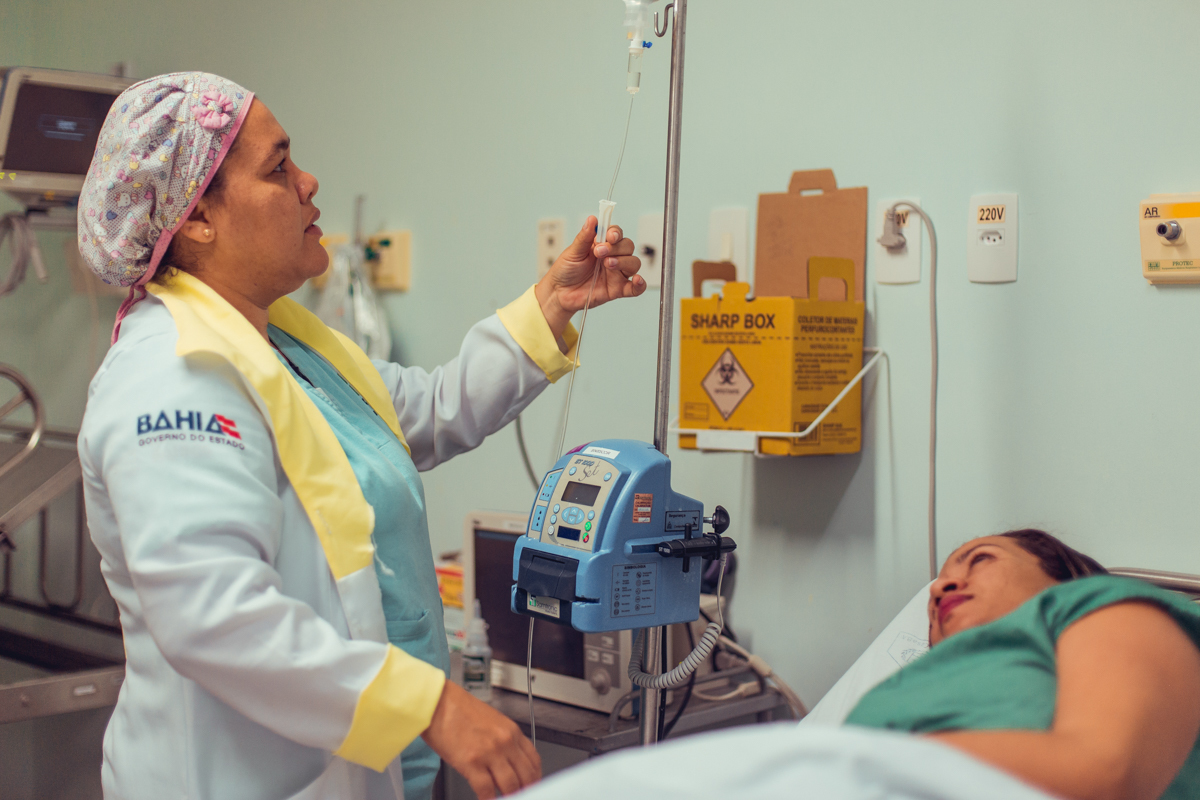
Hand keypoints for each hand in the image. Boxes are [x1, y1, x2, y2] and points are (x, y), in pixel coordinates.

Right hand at [421, 680, 540, 797]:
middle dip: (525, 790)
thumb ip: (504, 741)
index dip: (534, 778)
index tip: (530, 786)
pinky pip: (486, 790)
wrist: (438, 702)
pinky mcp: (471, 762)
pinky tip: (486, 799)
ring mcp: (489, 753)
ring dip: (508, 796)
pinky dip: (488, 799)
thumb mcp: (492, 721)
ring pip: (510, 785)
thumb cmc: (459, 710)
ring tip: (502, 797)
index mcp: (511, 731)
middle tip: (520, 796)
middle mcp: (504, 742)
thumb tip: (509, 763)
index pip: (534, 761)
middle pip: (526, 776)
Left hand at [535, 216, 645, 344]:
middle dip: (617, 248)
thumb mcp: (572, 252)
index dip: (615, 233)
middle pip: (628, 246)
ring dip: (624, 262)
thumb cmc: (565, 271)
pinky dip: (640, 284)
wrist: (559, 293)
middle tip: (600, 252)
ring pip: (633, 263)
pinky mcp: (617, 289)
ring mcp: (616, 273)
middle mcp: (612, 257)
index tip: (609, 236)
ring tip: (608, 264)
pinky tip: (637, 280)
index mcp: (601, 245)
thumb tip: (592, 219)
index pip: (616, 234)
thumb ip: (584, 237)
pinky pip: (635, 288)